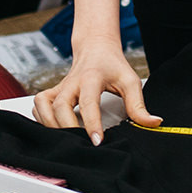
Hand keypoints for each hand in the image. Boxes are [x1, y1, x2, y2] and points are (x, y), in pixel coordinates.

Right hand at [32, 37, 160, 144]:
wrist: (95, 48)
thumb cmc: (112, 66)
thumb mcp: (130, 81)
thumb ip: (139, 105)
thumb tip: (153, 123)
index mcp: (91, 78)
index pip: (89, 102)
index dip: (92, 123)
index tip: (97, 140)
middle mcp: (71, 82)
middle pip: (60, 106)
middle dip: (68, 127)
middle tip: (81, 144)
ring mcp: (58, 87)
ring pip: (43, 107)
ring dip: (51, 125)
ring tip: (67, 139)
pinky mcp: (50, 92)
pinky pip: (38, 107)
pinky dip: (41, 119)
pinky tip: (54, 128)